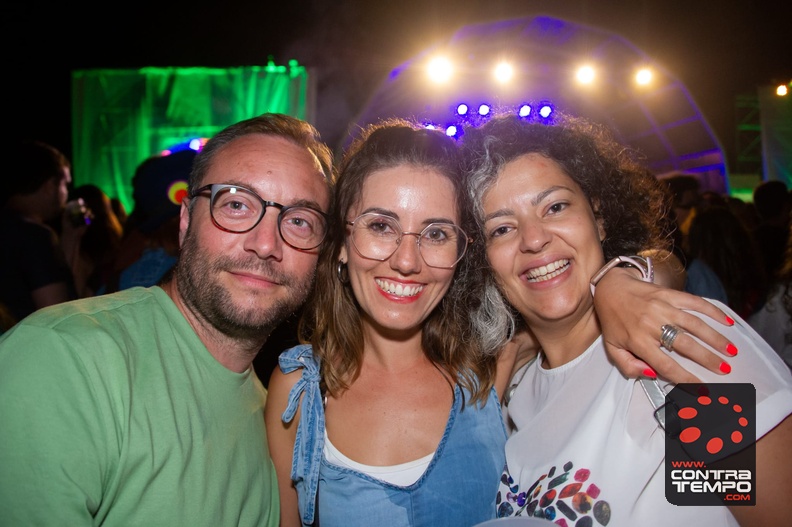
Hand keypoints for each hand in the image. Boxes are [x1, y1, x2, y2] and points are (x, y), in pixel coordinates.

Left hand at [594, 268, 734, 383]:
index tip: (702, 389)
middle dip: (708, 359)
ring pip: (695, 325)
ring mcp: (662, 308)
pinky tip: (726, 321)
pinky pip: (694, 302)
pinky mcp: (669, 294)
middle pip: (686, 346)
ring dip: (715, 339)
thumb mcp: (612, 348)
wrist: (611, 287)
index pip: (666, 365)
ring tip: (731, 351)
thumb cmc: (613, 320)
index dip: (686, 379)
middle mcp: (652, 324)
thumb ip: (628, 366)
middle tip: (725, 369)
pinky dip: (712, 311)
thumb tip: (651, 375)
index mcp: (638, 341)